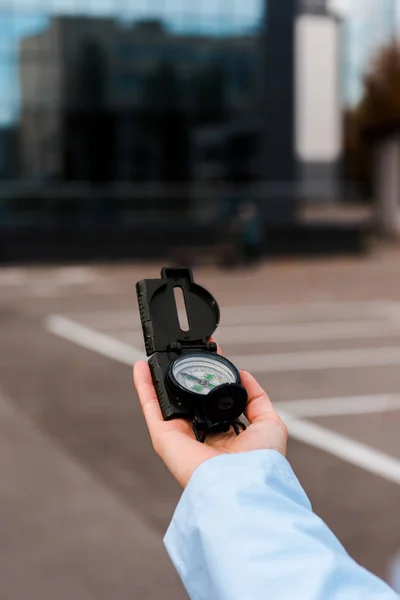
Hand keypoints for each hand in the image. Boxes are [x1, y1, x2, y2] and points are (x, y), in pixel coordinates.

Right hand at [133, 346, 287, 487]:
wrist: (242, 483)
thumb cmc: (260, 461)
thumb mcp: (269, 423)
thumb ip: (257, 398)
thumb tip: (244, 374)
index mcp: (224, 433)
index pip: (213, 398)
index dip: (211, 375)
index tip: (211, 351)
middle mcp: (200, 434)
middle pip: (187, 398)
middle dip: (185, 373)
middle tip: (183, 348)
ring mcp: (180, 435)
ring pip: (166, 400)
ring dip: (159, 377)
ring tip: (158, 352)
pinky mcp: (164, 437)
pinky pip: (151, 406)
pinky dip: (143, 386)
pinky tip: (140, 366)